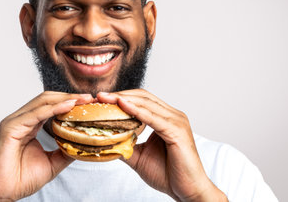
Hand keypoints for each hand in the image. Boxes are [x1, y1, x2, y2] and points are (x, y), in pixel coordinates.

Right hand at [0, 91, 93, 200]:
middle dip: (69, 96)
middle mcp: (21, 120)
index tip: (89, 103)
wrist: (1, 193)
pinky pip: (35, 114)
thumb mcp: (52, 163)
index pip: (51, 106)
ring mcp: (14, 121)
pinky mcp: (10, 127)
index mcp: (29, 125)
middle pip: (47, 99)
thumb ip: (65, 151)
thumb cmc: (20, 179)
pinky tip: (68, 107)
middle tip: (89, 98)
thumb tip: (83, 144)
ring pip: (42, 102)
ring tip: (82, 100)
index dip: (70, 102)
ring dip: (64, 99)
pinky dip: (53, 108)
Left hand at [97, 90, 227, 201]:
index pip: (141, 100)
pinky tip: (122, 106)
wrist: (188, 192)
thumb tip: (105, 142)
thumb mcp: (139, 157)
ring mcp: (177, 122)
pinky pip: (153, 118)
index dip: (121, 97)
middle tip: (100, 96)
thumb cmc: (169, 174)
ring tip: (106, 99)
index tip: (102, 99)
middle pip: (143, 97)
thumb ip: (125, 146)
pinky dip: (137, 110)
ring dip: (124, 99)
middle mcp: (173, 116)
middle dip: (120, 94)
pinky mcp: (177, 131)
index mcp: (166, 118)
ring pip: (147, 104)